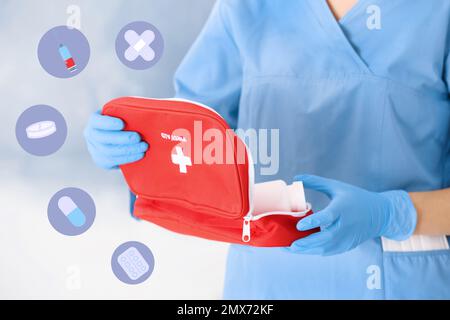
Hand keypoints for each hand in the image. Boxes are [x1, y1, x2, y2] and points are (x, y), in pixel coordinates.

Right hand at [84, 111, 148, 169]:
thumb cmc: (123, 119)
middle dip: (122, 139)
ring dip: (128, 150)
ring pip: (108, 152)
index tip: (122, 124)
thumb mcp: (121, 113)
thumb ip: (126, 113)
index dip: (108, 123)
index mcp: (94, 120)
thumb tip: (140, 114)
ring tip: (143, 147)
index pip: (97, 121)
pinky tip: (139, 155)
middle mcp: (91, 135)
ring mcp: (94, 149)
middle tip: (138, 137)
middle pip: (103, 139)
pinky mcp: (101, 160)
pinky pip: (113, 161)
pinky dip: (128, 158)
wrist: (118, 136)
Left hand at [290, 175, 416, 255]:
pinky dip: (316, 251)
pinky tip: (303, 250)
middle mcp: (346, 225)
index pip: (327, 217)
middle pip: (325, 238)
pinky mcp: (347, 246)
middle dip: (306, 243)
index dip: (312, 222)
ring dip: (308, 250)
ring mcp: (347, 238)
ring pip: (326, 248)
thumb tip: (296, 177)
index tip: (298, 225)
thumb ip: (316, 182)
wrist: (380, 214)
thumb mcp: (336, 186)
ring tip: (291, 249)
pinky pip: (330, 251)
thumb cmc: (355, 197)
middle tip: (290, 245)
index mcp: (342, 208)